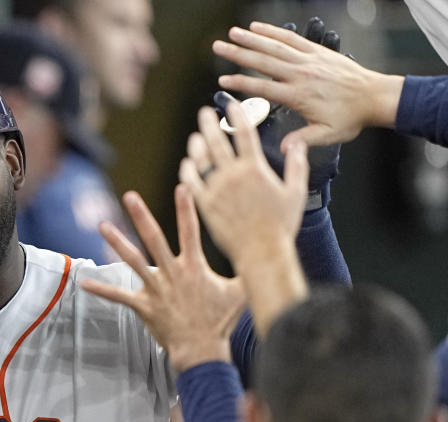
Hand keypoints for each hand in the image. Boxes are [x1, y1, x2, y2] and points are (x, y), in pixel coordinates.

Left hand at [80, 185, 245, 371]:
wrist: (202, 350)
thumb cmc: (221, 322)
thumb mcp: (240, 294)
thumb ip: (248, 273)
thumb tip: (269, 259)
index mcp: (194, 267)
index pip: (191, 231)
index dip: (187, 208)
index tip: (182, 186)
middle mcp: (173, 273)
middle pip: (154, 238)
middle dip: (141, 216)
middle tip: (130, 196)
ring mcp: (156, 289)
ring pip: (133, 261)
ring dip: (117, 242)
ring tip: (102, 225)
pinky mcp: (144, 306)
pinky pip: (119, 296)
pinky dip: (101, 289)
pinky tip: (83, 282)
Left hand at [180, 100, 308, 266]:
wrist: (261, 252)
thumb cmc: (281, 225)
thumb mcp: (295, 192)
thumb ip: (297, 164)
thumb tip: (298, 143)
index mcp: (255, 169)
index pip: (244, 133)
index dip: (236, 115)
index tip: (231, 105)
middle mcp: (233, 176)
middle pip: (217, 141)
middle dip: (209, 123)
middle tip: (204, 112)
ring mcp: (216, 190)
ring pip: (201, 159)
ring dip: (197, 145)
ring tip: (196, 136)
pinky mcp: (205, 205)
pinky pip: (192, 182)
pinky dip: (188, 170)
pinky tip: (188, 164)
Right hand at [214, 18, 341, 188]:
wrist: (374, 96)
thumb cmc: (351, 118)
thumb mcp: (327, 134)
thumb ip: (303, 140)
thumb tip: (284, 149)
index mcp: (298, 95)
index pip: (263, 87)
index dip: (240, 83)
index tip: (222, 81)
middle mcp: (301, 74)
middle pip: (263, 61)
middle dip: (238, 53)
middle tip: (218, 46)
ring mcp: (308, 60)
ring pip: (275, 46)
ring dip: (252, 38)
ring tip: (232, 32)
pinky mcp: (316, 52)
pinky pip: (291, 38)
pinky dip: (274, 32)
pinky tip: (259, 27)